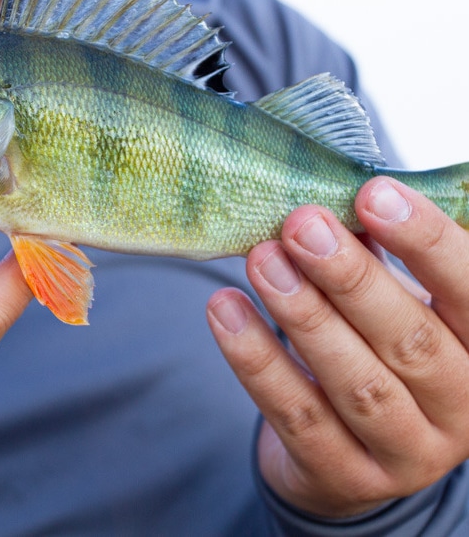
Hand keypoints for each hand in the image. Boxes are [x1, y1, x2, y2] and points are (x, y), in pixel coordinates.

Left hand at [207, 176, 468, 516]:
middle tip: (300, 225)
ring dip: (303, 315)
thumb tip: (330, 203)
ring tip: (261, 261)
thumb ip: (374, 259)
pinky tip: (226, 312)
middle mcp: (457, 409)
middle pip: (408, 340)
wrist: (351, 450)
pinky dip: (258, 361)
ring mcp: (405, 453)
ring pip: (355, 382)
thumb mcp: (394, 305)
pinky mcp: (345, 477)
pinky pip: (298, 416)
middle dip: (349, 277)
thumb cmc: (376, 353)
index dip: (426, 241)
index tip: (372, 194)